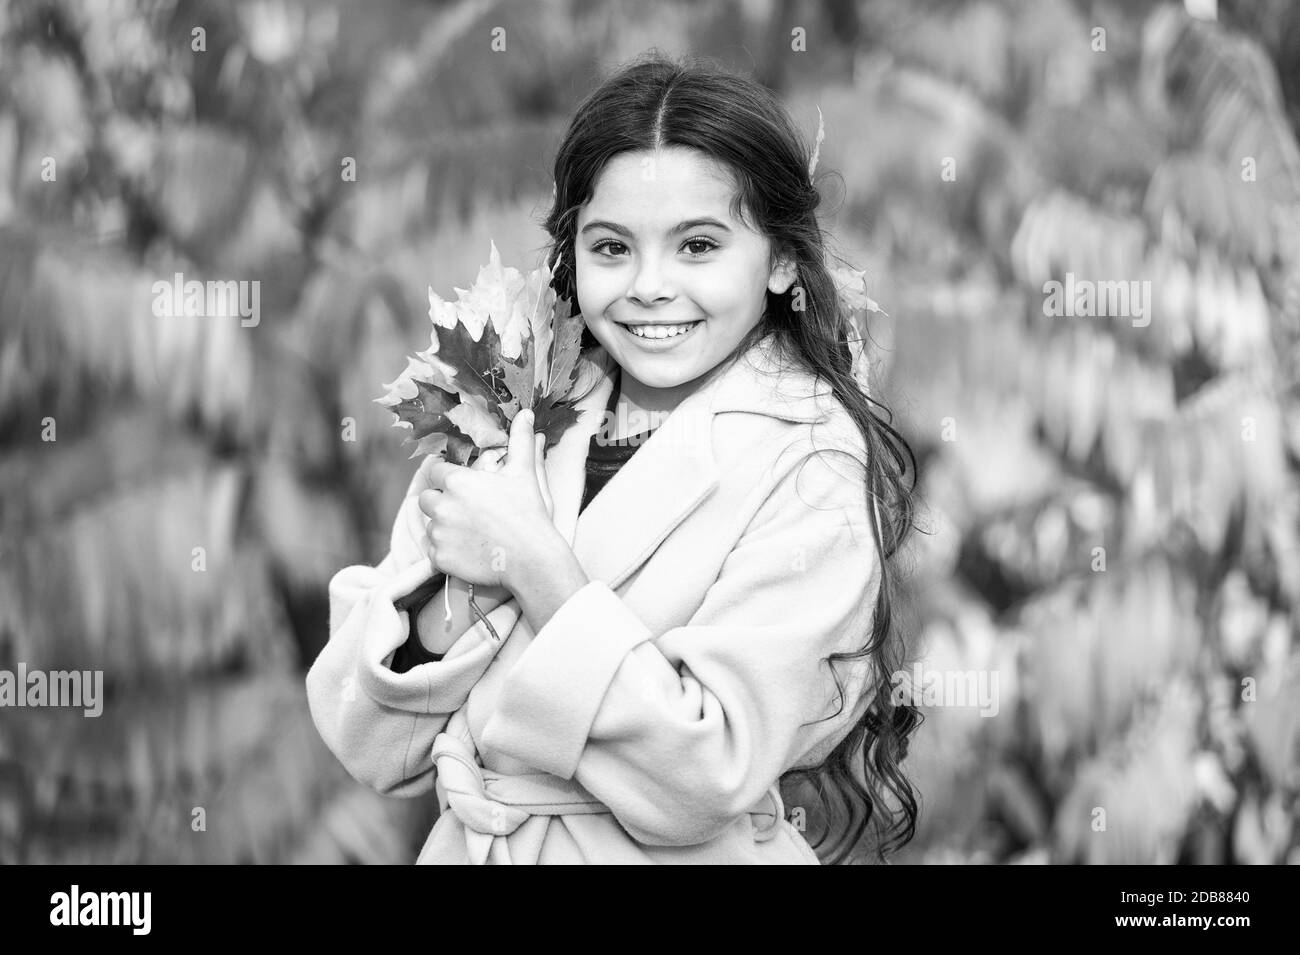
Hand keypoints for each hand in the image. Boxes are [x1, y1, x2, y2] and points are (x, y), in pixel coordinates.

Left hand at [418, 410, 557, 589]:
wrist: (532, 560)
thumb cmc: (528, 513)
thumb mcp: (524, 473)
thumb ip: (520, 441)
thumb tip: (525, 414)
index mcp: (457, 482)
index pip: (435, 472)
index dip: (446, 477)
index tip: (460, 485)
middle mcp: (442, 506)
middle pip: (427, 499)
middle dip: (441, 502)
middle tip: (465, 510)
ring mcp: (439, 534)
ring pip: (430, 525)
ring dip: (444, 527)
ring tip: (471, 532)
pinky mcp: (440, 558)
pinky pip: (433, 551)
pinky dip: (446, 551)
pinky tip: (468, 550)